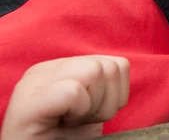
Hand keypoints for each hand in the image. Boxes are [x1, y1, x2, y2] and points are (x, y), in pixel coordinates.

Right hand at [1, 55, 129, 139]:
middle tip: (82, 120)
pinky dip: (79, 111)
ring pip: (94, 71)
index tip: (92, 114)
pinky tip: (63, 125)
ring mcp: (34, 84)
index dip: (116, 95)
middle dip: (107, 101)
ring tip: (72, 122)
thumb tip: (121, 66)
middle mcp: (45, 70)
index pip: (116, 63)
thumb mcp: (91, 108)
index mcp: (60, 68)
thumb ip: (102, 83)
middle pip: (109, 66)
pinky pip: (74, 91)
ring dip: (94, 106)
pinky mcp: (27, 103)